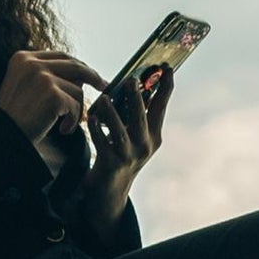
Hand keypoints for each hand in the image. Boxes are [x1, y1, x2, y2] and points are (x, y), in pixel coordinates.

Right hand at [0, 49, 100, 140]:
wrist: (4, 138)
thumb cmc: (15, 119)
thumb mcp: (25, 89)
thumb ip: (46, 77)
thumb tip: (81, 76)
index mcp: (22, 58)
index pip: (60, 56)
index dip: (78, 65)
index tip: (91, 74)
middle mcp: (31, 63)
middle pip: (74, 65)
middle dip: (92, 76)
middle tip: (104, 86)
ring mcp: (42, 77)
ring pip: (77, 89)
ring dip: (76, 110)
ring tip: (65, 124)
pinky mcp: (52, 94)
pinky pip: (76, 105)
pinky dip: (74, 121)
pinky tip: (63, 130)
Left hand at [79, 65, 167, 222]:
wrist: (110, 191)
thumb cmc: (121, 156)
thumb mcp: (134, 136)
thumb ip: (138, 115)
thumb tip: (140, 86)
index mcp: (154, 136)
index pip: (162, 107)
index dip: (165, 87)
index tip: (167, 68)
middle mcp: (145, 146)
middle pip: (143, 117)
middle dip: (137, 98)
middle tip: (130, 79)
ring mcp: (129, 156)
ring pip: (121, 131)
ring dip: (113, 114)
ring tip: (105, 98)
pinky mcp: (112, 164)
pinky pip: (103, 143)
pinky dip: (97, 130)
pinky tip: (91, 119)